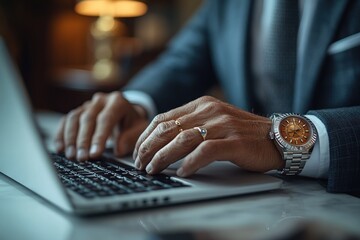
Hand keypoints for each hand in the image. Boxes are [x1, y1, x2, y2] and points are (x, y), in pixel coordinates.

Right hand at [55, 92, 148, 160]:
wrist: (128, 113)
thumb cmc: (133, 123)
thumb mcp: (139, 129)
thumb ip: (131, 138)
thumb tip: (118, 150)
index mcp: (118, 102)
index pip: (106, 119)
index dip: (99, 137)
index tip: (95, 154)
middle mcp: (101, 100)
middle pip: (87, 118)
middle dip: (83, 140)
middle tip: (82, 158)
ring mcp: (88, 104)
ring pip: (74, 118)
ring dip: (70, 138)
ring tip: (71, 156)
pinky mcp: (78, 110)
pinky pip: (66, 121)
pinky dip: (61, 135)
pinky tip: (60, 148)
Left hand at [133, 96, 282, 176]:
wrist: (277, 136)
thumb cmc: (243, 132)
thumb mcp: (214, 121)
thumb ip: (192, 125)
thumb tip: (163, 142)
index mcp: (201, 104)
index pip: (163, 118)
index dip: (146, 136)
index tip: (138, 150)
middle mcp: (209, 111)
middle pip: (168, 129)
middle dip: (148, 148)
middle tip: (139, 163)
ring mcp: (222, 125)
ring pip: (182, 140)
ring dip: (163, 157)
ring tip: (153, 169)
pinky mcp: (234, 141)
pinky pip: (205, 152)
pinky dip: (190, 163)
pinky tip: (181, 171)